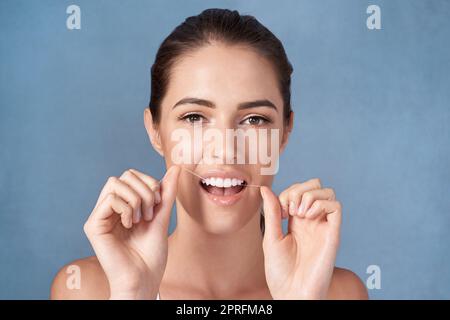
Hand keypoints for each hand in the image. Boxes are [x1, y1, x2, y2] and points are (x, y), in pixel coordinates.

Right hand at [83, 166, 179, 298]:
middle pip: (124, 175)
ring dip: (136, 198)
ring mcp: (101, 216)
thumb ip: (166, 192)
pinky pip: (110, 198)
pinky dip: (126, 208)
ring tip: (141, 219)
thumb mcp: (162, 216)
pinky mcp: (93, 225)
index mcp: (124, 206)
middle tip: (151, 213)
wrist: (144, 278)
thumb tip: (177, 167)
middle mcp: (110, 209)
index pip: (132, 175)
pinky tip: (130, 224)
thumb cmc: (152, 254)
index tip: (159, 204)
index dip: (150, 182)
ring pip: (115, 182)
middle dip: (145, 189)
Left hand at [260, 178, 341, 298]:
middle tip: (290, 209)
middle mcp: (312, 220)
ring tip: (299, 214)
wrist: (291, 292)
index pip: (299, 190)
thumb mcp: (271, 236)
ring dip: (310, 195)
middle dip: (300, 189)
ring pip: (328, 192)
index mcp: (297, 221)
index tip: (280, 212)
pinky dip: (321, 204)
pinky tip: (308, 217)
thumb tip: (265, 188)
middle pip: (315, 186)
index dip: (288, 192)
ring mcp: (323, 226)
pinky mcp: (333, 233)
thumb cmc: (280, 271)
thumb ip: (271, 212)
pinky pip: (336, 207)